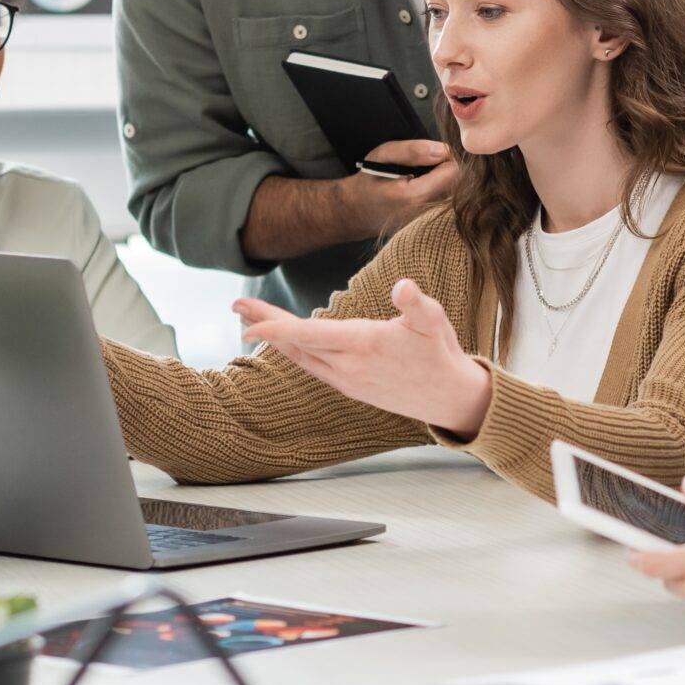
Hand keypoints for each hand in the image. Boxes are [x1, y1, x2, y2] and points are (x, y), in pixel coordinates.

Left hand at [235, 278, 493, 434]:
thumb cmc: (440, 353)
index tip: (247, 320)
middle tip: (235, 306)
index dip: (275, 327)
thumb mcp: (434, 321)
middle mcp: (347, 366)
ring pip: (301, 358)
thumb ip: (415, 303)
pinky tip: (284, 344)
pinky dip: (293, 352)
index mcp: (362, 344)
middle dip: (263, 324)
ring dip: (274, 338)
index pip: (308, 335)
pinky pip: (313, 367)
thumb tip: (403, 286)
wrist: (449, 398)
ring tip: (251, 321)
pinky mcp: (350, 386)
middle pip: (295, 344)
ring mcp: (347, 379)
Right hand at [349, 140, 461, 235]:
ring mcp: (430, 225)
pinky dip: (442, 194)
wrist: (355, 213)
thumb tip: (444, 150)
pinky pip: (449, 205)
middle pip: (460, 185)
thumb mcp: (383, 155)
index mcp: (415, 196)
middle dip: (448, 170)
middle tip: (428, 166)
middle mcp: (426, 215)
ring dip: (446, 182)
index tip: (434, 155)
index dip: (448, 158)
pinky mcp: (432, 228)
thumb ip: (413, 150)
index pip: (455, 171)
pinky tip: (425, 191)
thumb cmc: (369, 181)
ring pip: (456, 195)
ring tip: (424, 178)